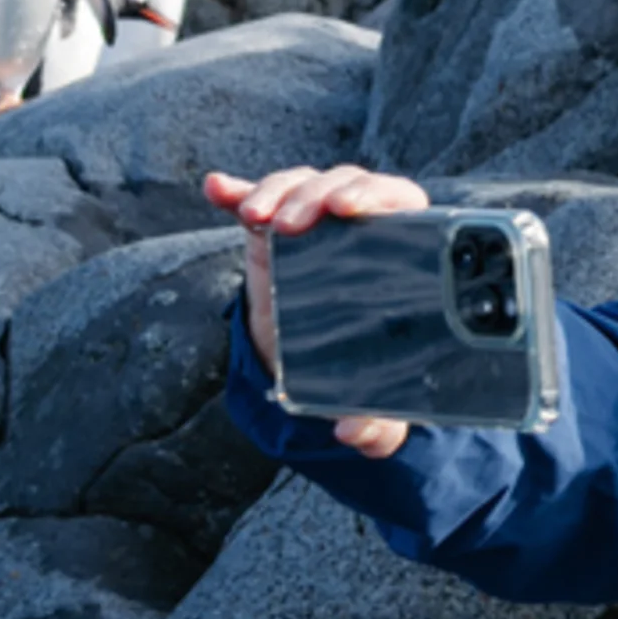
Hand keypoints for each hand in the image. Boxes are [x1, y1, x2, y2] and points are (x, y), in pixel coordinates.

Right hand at [206, 166, 434, 457]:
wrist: (322, 361)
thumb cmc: (364, 366)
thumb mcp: (375, 399)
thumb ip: (375, 422)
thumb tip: (352, 432)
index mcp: (400, 249)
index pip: (400, 203)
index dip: (379, 196)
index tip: (349, 211)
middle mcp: (358, 225)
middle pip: (346, 185)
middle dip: (319, 194)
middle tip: (292, 221)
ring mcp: (315, 223)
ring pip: (303, 186)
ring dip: (278, 192)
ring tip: (255, 216)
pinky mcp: (273, 230)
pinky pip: (257, 201)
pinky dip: (237, 192)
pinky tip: (217, 190)